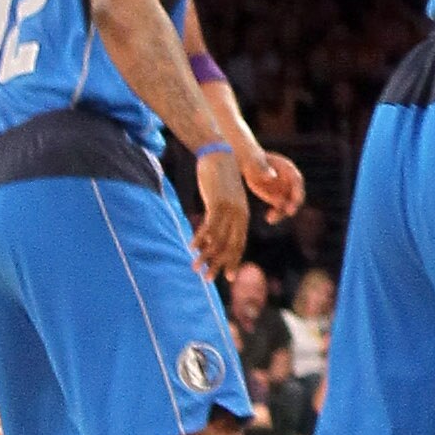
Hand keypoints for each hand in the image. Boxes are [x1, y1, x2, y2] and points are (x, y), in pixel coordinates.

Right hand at [192, 148, 248, 284]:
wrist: (220, 155)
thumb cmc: (221, 179)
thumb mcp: (226, 199)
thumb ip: (223, 217)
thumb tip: (214, 237)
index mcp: (243, 215)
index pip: (239, 244)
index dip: (234, 261)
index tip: (229, 277)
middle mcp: (239, 215)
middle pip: (230, 246)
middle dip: (219, 265)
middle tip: (208, 279)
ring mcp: (229, 209)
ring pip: (218, 239)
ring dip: (206, 256)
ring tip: (195, 268)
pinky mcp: (218, 203)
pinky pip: (209, 226)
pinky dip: (200, 239)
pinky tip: (191, 247)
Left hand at [240, 144, 303, 220]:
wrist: (248, 163)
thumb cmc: (252, 159)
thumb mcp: (257, 162)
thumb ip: (264, 169)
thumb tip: (272, 178)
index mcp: (287, 169)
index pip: (297, 181)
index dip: (298, 190)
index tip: (297, 200)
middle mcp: (288, 181)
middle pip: (295, 195)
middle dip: (293, 204)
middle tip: (289, 212)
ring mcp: (283, 191)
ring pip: (287, 205)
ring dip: (282, 213)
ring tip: (271, 219)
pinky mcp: (275, 198)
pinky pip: (279, 209)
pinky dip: (275, 215)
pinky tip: (268, 219)